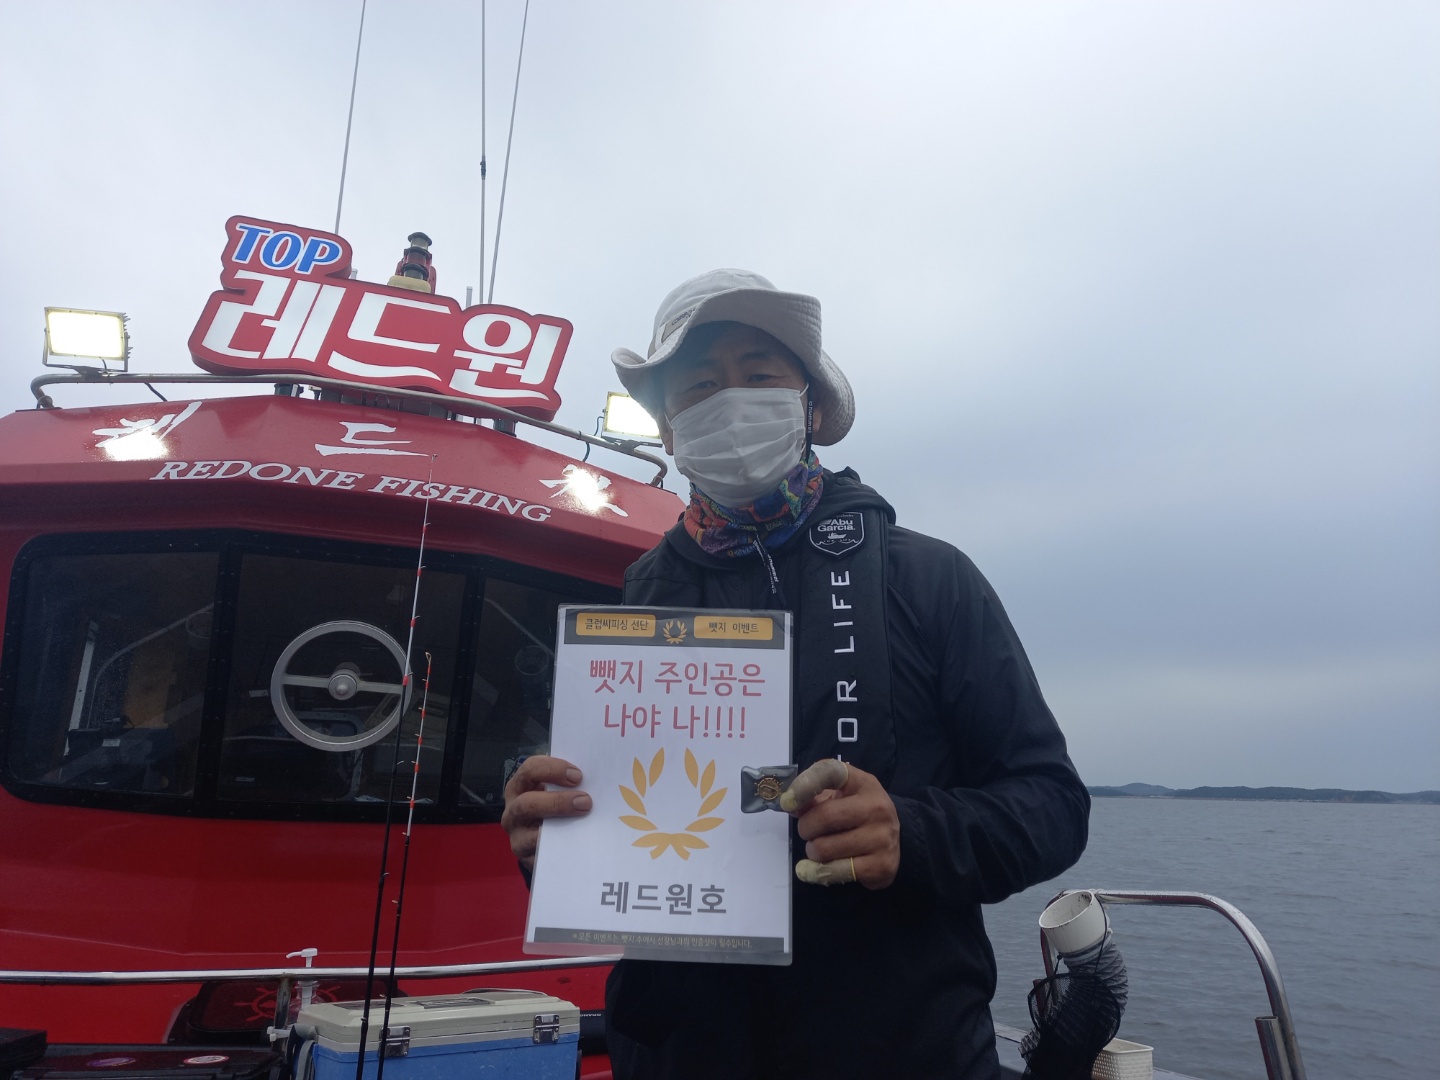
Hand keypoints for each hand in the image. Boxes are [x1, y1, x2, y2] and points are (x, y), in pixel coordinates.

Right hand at [501, 755, 591, 871]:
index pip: (530, 769)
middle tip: (586, 801)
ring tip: (584, 823)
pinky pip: (543, 857)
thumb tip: (599, 778)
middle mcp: (513, 811)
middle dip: (557, 802)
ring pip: (531, 835)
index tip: (578, 776)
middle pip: (526, 804)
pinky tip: (581, 844)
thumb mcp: (555, 790)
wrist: (543, 841)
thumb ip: (569, 783)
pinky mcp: (527, 860)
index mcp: (520, 786)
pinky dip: (562, 850)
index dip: (553, 770)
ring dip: (560, 830)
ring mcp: (518, 838)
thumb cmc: (553, 806)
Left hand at [783, 759, 899, 889]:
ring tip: (819, 849)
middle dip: (806, 828)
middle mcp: (877, 806)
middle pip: (825, 816)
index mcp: (863, 783)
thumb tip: (790, 804)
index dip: (805, 784)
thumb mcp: (839, 797)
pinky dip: (818, 872)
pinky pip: (835, 872)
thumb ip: (813, 797)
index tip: (788, 801)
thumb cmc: (857, 813)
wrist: (894, 839)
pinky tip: (818, 869)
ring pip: (825, 849)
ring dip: (812, 851)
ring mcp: (882, 837)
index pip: (831, 772)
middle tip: (808, 832)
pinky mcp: (881, 865)